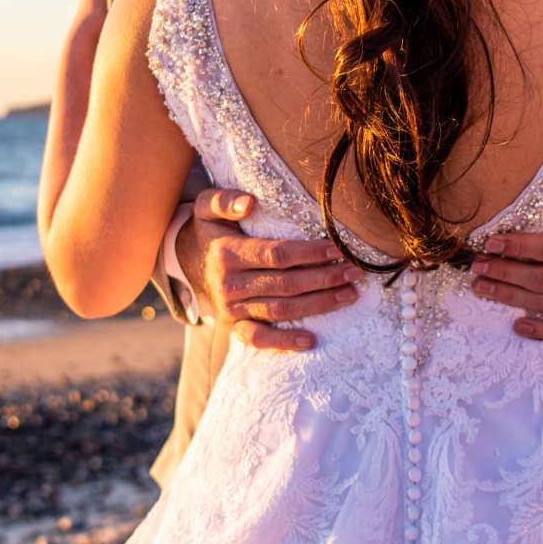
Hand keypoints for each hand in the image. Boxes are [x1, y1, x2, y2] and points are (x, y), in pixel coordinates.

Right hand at [179, 186, 361, 349]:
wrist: (187, 260)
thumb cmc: (210, 229)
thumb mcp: (206, 206)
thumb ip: (224, 200)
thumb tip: (250, 203)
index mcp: (227, 254)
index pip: (278, 254)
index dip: (311, 253)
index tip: (339, 249)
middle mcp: (228, 284)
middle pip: (286, 284)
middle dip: (325, 279)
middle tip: (355, 272)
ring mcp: (231, 309)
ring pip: (280, 310)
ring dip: (318, 304)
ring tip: (349, 295)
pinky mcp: (233, 325)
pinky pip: (258, 339)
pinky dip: (283, 343)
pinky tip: (310, 340)